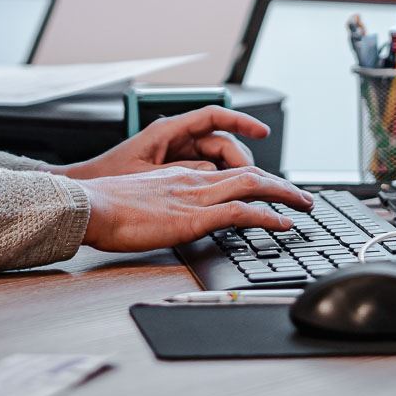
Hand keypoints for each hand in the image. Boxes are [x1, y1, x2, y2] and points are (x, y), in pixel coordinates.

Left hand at [57, 106, 265, 180]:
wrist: (85, 200)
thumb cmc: (107, 182)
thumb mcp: (150, 176)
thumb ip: (184, 171)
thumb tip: (217, 172)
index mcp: (168, 131)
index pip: (214, 117)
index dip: (242, 121)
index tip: (263, 131)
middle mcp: (174, 140)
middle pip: (221, 144)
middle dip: (245, 160)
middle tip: (264, 182)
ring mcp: (174, 158)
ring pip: (216, 161)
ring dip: (235, 174)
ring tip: (252, 193)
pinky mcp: (172, 176)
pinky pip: (204, 174)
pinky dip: (220, 184)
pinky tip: (230, 199)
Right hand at [77, 165, 314, 252]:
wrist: (90, 206)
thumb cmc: (105, 208)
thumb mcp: (139, 200)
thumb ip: (161, 203)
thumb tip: (171, 216)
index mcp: (179, 176)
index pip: (226, 172)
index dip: (253, 179)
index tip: (270, 189)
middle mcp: (193, 180)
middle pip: (248, 173)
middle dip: (279, 183)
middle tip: (301, 196)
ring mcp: (196, 196)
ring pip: (253, 185)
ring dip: (284, 194)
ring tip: (305, 204)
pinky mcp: (195, 216)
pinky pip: (242, 212)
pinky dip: (268, 216)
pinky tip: (284, 223)